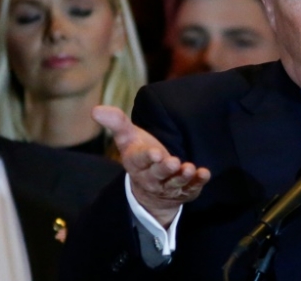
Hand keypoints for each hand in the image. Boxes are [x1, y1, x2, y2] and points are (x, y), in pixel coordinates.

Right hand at [92, 105, 210, 226]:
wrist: (152, 186)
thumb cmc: (141, 154)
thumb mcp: (128, 137)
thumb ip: (116, 122)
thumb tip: (95, 109)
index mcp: (137, 163)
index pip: (140, 160)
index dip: (146, 157)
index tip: (154, 152)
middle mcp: (152, 177)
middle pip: (158, 174)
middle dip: (165, 168)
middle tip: (173, 161)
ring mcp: (169, 185)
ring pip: (175, 183)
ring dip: (182, 176)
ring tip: (189, 168)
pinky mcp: (185, 190)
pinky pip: (192, 187)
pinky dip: (198, 182)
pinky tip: (204, 173)